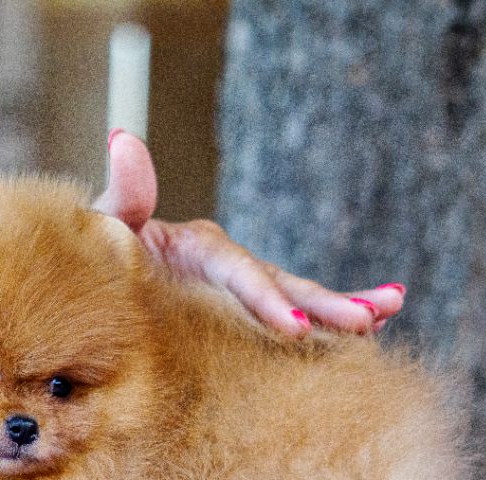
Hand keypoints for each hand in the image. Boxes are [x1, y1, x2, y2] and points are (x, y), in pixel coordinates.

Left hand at [93, 130, 404, 335]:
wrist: (96, 279)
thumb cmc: (95, 255)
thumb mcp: (103, 226)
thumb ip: (122, 195)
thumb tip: (124, 139)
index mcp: (198, 247)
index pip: (239, 271)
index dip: (267, 298)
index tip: (295, 327)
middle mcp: (227, 265)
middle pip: (283, 282)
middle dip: (328, 302)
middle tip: (369, 319)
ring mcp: (236, 291)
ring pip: (297, 298)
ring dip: (344, 306)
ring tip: (390, 313)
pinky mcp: (237, 315)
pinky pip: (283, 318)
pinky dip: (325, 324)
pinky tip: (366, 333)